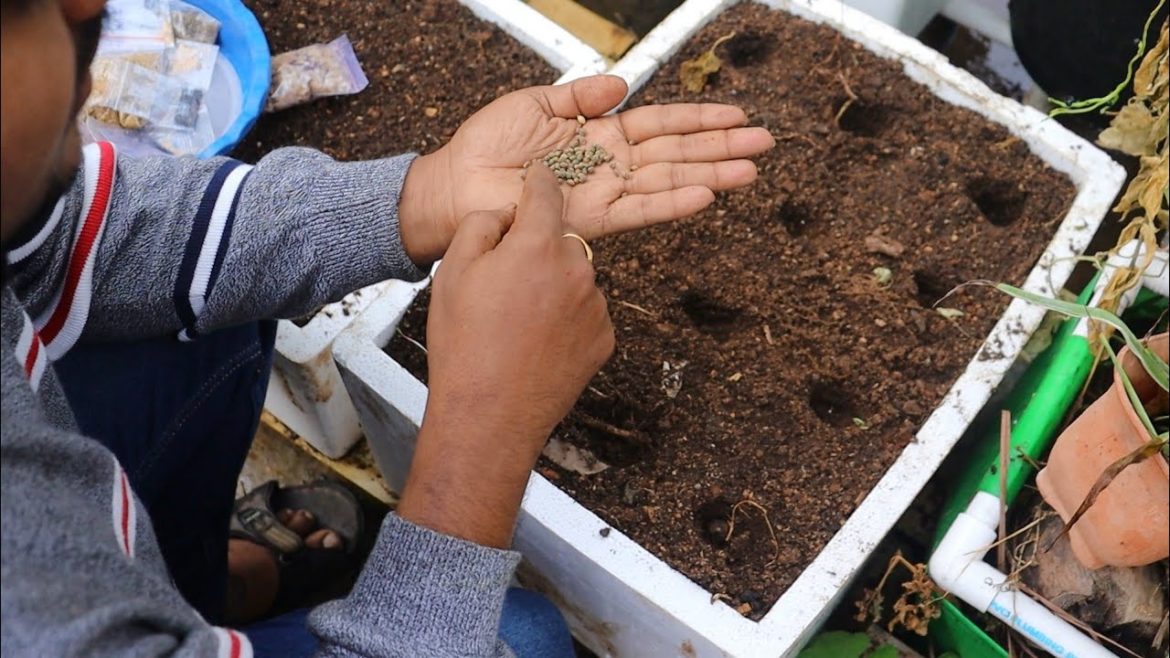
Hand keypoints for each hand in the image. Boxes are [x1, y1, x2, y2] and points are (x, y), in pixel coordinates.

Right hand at [397, 164, 613, 547]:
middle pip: (559, 240)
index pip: (546, 193)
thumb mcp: (452, 272)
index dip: (538, 181)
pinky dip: (566, 320)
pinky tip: (535, 343)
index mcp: (538, 245)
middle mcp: (578, 269)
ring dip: (552, 287)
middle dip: (536, 250)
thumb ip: (481, 226)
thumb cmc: (464, 343)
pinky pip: (585, 313)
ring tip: (516, 324)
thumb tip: (505, 215)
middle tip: (502, 285)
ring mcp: (596, 306)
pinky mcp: (604, 339)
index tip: (538, 176)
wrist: (490, 416)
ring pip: (573, 278)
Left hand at [399, 75, 775, 263]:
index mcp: (600, 133)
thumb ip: (580, 96)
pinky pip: (639, 209)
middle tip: (765, 143)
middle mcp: (610, 164)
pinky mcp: (591, 219)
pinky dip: (672, 203)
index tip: (739, 115)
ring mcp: (605, 193)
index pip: (662, 124)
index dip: (700, 118)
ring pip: (669, 181)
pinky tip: (705, 196)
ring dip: (711, 175)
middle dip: (722, 147)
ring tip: (751, 172)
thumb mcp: (534, 105)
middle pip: (678, 152)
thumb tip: (622, 85)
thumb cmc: (486, 145)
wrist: (454, 188)